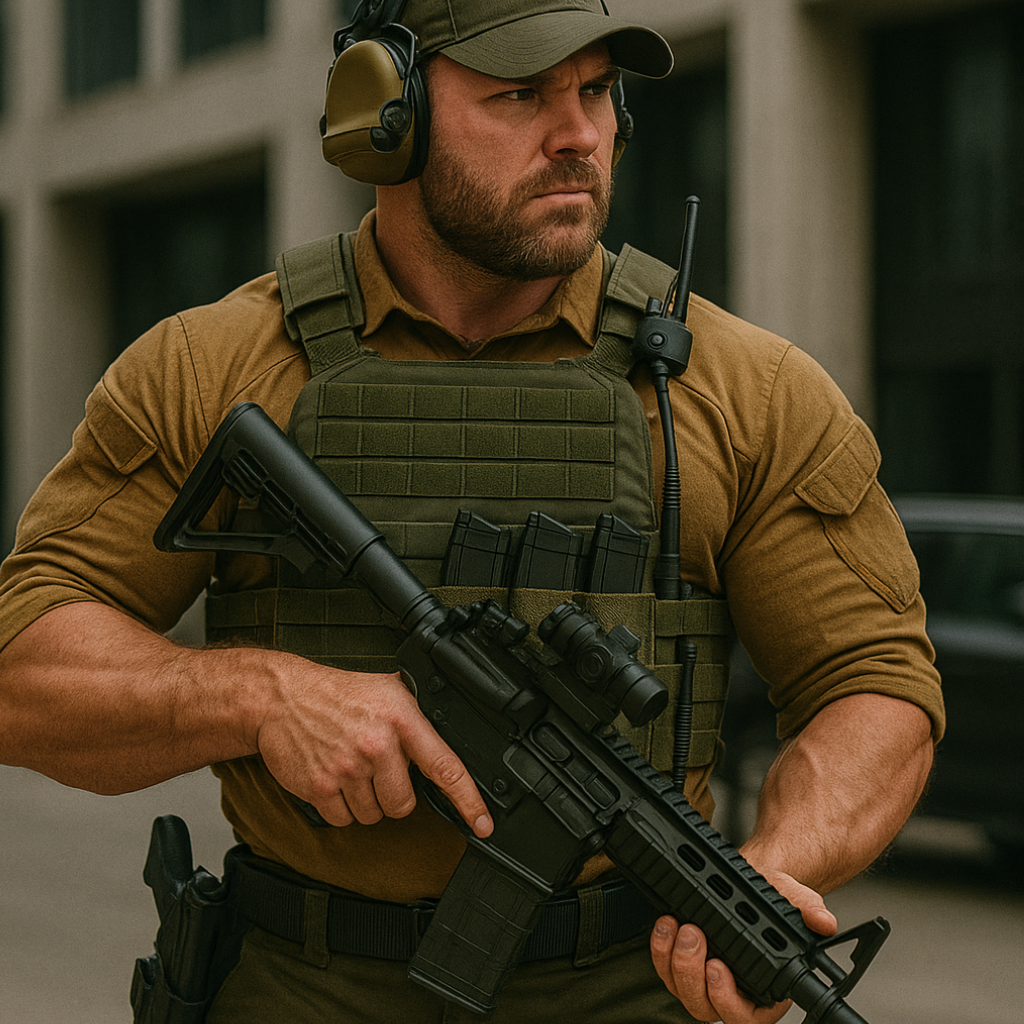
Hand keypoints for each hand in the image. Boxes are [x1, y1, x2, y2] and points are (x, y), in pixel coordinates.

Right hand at [254, 658, 492, 837]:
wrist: (282, 697)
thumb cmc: (338, 695)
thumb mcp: (389, 689)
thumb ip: (417, 716)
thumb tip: (449, 738)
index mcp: (401, 718)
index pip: (445, 766)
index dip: (468, 800)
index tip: (483, 824)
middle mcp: (378, 744)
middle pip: (404, 805)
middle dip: (393, 793)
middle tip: (376, 767)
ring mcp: (348, 768)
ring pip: (373, 815)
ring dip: (365, 800)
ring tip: (351, 767)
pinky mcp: (320, 787)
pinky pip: (344, 820)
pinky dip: (340, 807)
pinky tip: (334, 778)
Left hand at [649, 871, 837, 1023]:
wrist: (748, 879)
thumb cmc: (771, 897)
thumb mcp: (793, 897)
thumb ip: (808, 909)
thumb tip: (823, 922)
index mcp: (766, 992)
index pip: (747, 1016)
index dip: (728, 999)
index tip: (718, 969)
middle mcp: (733, 993)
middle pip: (706, 1006)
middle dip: (693, 972)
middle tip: (694, 935)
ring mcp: (703, 981)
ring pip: (681, 991)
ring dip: (673, 960)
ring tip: (679, 925)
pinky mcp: (680, 965)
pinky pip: (664, 970)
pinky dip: (660, 949)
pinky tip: (665, 925)